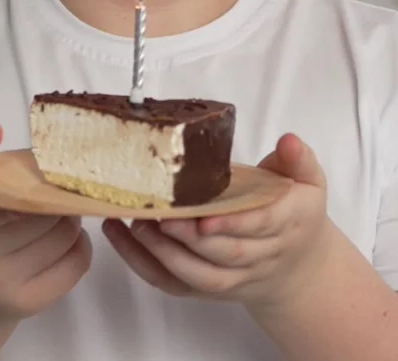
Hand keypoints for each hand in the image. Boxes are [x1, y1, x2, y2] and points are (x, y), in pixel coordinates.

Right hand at [0, 124, 91, 323]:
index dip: (21, 186)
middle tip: (57, 185)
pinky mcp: (29, 302)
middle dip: (57, 193)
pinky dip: (80, 244)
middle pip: (42, 211)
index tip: (38, 174)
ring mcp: (2, 284)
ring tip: (60, 209)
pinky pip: (76, 263)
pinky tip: (68, 237)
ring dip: (71, 216)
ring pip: (64, 234)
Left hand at [103, 134, 331, 311]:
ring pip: (198, 276)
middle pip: (223, 254)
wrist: (299, 270)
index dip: (231, 223)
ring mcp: (234, 277)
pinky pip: (175, 284)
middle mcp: (261, 256)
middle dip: (188, 238)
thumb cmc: (297, 213)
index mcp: (287, 225)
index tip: (204, 217)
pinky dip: (144, 264)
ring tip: (136, 222)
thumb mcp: (309, 180)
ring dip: (163, 253)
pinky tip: (120, 235)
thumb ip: (298, 159)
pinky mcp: (209, 288)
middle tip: (159, 214)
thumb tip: (289, 141)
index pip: (260, 226)